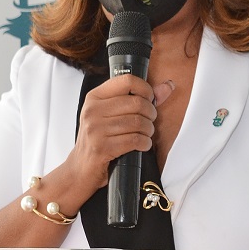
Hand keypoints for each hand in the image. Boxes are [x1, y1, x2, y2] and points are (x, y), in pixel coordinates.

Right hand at [66, 74, 156, 200]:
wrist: (80, 168)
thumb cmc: (99, 139)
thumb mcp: (112, 114)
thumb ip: (140, 99)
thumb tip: (167, 86)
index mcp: (95, 97)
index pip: (127, 81)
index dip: (145, 89)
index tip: (149, 99)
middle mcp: (93, 110)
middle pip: (136, 103)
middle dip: (151, 113)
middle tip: (150, 121)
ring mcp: (95, 129)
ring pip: (138, 122)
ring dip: (149, 130)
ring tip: (146, 134)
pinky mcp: (101, 147)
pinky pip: (134, 140)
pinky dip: (145, 143)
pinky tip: (143, 144)